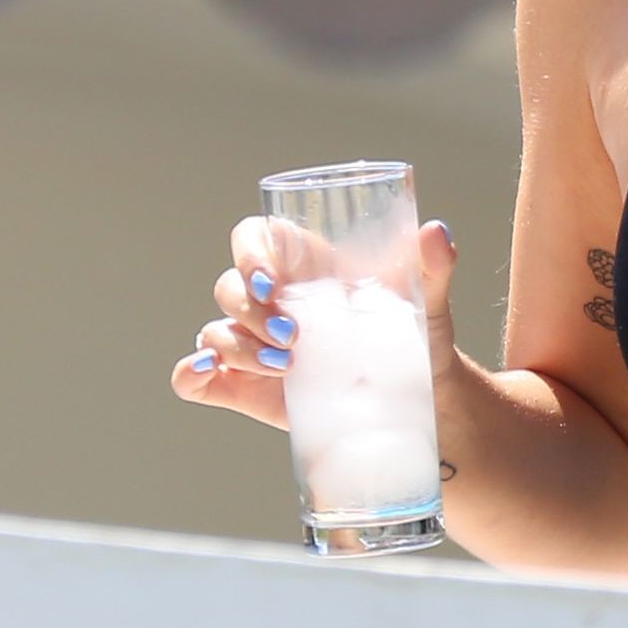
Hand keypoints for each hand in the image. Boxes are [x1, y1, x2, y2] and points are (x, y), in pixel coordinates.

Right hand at [171, 215, 460, 429]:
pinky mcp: (245, 385)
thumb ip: (433, 265)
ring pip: (217, 330)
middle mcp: (273, 299)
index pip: (254, 238)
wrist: (416, 395)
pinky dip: (191, 374)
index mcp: (306, 264)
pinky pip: (196, 376)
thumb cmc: (418, 333)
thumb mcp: (428, 297)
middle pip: (230, 286)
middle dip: (252, 310)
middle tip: (295, 336)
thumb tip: (435, 232)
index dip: (249, 252)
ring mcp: (255, 343)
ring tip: (289, 366)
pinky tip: (209, 374)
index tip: (270, 280)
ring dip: (240, 347)